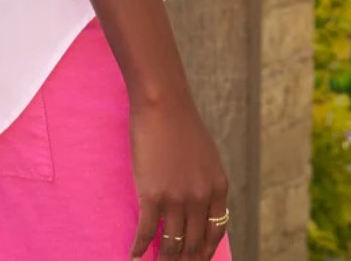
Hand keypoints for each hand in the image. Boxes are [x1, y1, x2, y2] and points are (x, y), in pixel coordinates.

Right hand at [128, 94, 229, 259]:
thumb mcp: (206, 156)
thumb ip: (205, 182)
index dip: (204, 252)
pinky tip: (133, 255)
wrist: (163, 104)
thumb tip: (197, 206)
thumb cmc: (181, 123)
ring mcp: (177, 198)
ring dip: (163, 260)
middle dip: (184, 260)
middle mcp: (200, 197)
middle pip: (193, 243)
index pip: (215, 232)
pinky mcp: (153, 195)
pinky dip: (139, 247)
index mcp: (217, 187)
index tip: (196, 260)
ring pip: (171, 244)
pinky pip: (147, 232)